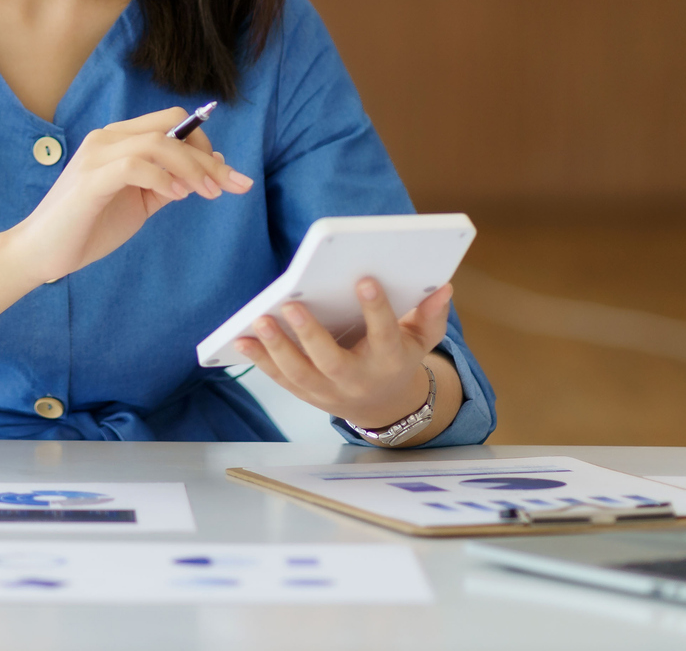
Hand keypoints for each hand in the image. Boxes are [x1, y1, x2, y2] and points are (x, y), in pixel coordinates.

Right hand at [2, 107, 252, 284]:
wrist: (40, 253)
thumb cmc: (88, 228)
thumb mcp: (139, 202)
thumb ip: (169, 182)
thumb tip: (211, 166)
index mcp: (118, 140)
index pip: (169, 123)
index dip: (204, 144)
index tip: (228, 176)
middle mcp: (107, 138)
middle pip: (169, 128)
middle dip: (207, 157)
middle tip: (233, 185)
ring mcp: (96, 156)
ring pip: (157, 143)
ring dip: (191, 167)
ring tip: (208, 193)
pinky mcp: (90, 179)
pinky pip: (135, 165)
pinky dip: (163, 178)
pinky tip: (177, 196)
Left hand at [235, 277, 456, 432]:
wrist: (384, 406)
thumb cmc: (399, 359)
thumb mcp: (422, 340)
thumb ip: (431, 314)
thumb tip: (443, 286)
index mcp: (389, 361)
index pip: (385, 335)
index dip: (377, 309)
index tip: (365, 279)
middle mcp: (358, 380)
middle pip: (332, 361)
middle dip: (310, 334)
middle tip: (291, 304)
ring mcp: (330, 392)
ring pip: (300, 374)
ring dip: (277, 348)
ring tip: (259, 320)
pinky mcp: (307, 394)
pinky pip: (281, 379)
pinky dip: (261, 361)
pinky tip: (242, 339)